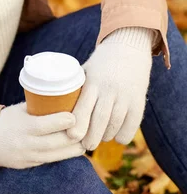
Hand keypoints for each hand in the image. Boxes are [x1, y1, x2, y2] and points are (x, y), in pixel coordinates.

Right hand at [0, 102, 84, 168]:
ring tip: (85, 143)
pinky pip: (48, 161)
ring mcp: (27, 157)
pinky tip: (72, 151)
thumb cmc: (5, 120)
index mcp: (22, 127)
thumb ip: (38, 107)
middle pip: (54, 144)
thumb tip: (60, 97)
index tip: (75, 117)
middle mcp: (25, 143)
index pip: (45, 125)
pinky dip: (61, 156)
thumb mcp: (19, 110)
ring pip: (54, 156)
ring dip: (71, 151)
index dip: (61, 122)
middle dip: (73, 139)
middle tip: (89, 131)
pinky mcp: (28, 165)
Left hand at [67, 36, 152, 150]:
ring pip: (115, 124)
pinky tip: (116, 136)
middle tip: (86, 146)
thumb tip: (54, 107)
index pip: (83, 106)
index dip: (78, 124)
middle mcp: (109, 88)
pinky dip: (123, 135)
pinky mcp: (139, 100)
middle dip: (91, 137)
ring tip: (99, 139)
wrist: (129, 48)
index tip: (72, 136)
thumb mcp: (86, 70)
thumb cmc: (101, 62)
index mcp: (93, 81)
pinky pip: (132, 125)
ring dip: (106, 136)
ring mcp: (125, 95)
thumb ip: (75, 87)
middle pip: (100, 119)